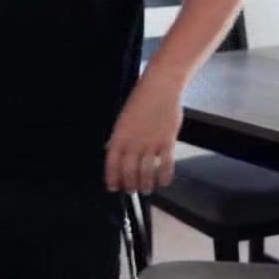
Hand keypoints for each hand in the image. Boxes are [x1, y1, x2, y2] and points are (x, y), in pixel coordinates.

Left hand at [104, 75, 183, 193]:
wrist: (159, 88)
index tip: (113, 187)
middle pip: (129, 172)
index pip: (112, 163)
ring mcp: (151, 144)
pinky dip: (164, 176)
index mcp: (119, 136)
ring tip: (147, 189)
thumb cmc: (141, 100)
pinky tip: (163, 181)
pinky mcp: (167, 142)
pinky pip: (165, 165)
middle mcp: (134, 143)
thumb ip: (119, 137)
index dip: (112, 178)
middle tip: (132, 190)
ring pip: (146, 172)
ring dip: (146, 184)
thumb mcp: (123, 118)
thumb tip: (112, 150)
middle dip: (130, 185)